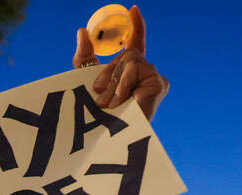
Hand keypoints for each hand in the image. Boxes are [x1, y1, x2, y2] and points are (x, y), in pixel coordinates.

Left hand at [73, 5, 167, 120]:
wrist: (107, 135)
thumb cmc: (98, 113)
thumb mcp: (86, 79)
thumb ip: (85, 55)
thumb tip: (82, 30)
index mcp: (131, 67)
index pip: (136, 40)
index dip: (137, 25)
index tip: (133, 9)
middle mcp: (145, 69)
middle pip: (126, 54)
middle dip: (108, 74)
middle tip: (99, 95)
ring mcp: (154, 76)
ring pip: (130, 62)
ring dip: (114, 83)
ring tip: (110, 103)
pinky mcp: (159, 84)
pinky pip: (136, 73)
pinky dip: (124, 86)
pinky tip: (123, 101)